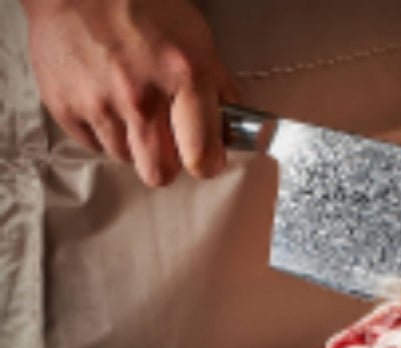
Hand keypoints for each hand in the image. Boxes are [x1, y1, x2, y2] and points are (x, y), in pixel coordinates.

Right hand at [22, 0, 236, 185]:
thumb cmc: (140, 4)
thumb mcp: (197, 39)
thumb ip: (218, 87)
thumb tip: (230, 125)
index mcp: (184, 78)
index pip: (201, 156)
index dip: (208, 163)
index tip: (208, 159)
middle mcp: (141, 98)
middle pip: (159, 173)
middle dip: (169, 162)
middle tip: (169, 141)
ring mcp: (99, 104)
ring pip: (126, 159)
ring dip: (135, 143)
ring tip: (133, 108)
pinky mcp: (65, 107)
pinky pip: (93, 144)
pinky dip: (104, 131)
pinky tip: (107, 101)